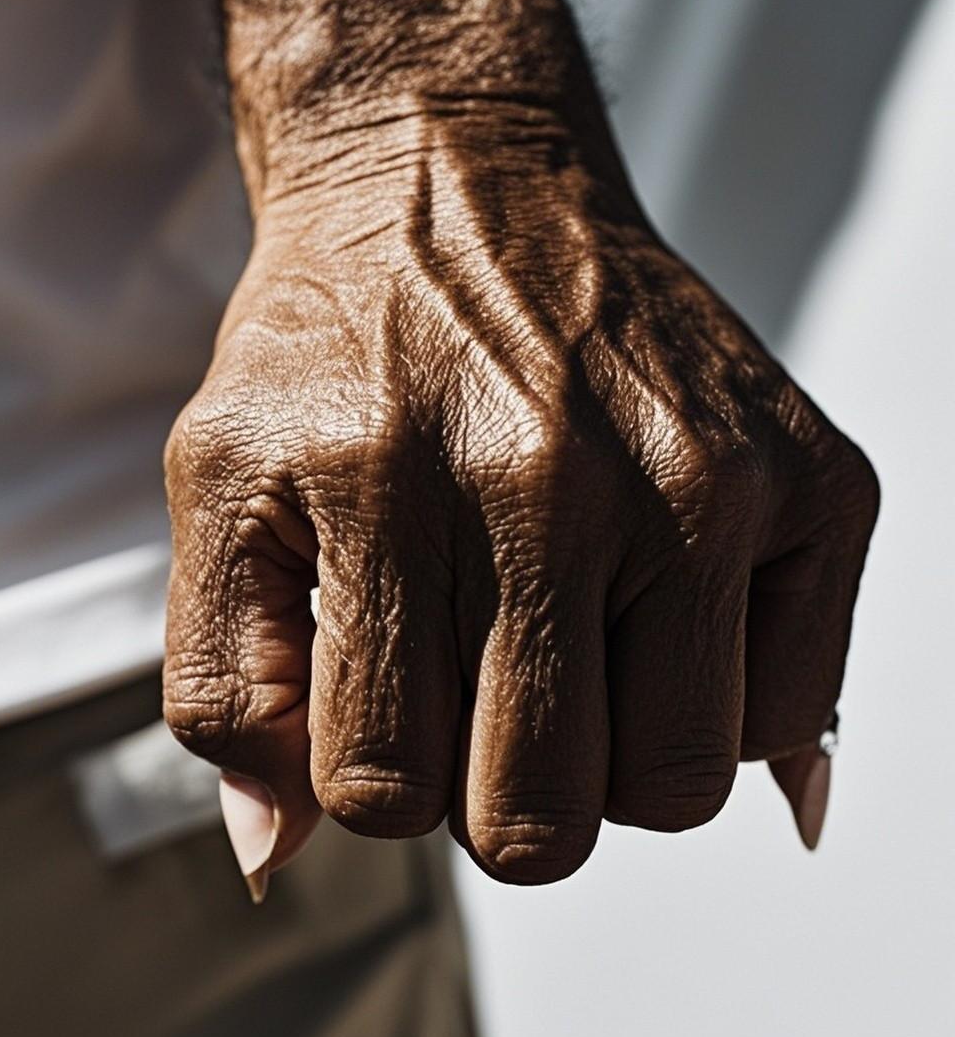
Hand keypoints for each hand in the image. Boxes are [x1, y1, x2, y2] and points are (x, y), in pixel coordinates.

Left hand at [164, 0, 877, 885]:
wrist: (460, 182)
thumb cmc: (342, 345)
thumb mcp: (223, 486)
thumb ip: (222, 683)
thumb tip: (276, 854)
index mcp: (387, 495)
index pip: (383, 791)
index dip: (378, 775)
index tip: (392, 695)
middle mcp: (556, 485)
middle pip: (541, 820)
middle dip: (495, 795)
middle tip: (488, 692)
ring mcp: (703, 480)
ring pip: (672, 786)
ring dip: (609, 761)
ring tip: (578, 656)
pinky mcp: (814, 477)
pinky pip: (789, 714)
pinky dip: (718, 709)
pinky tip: (662, 623)